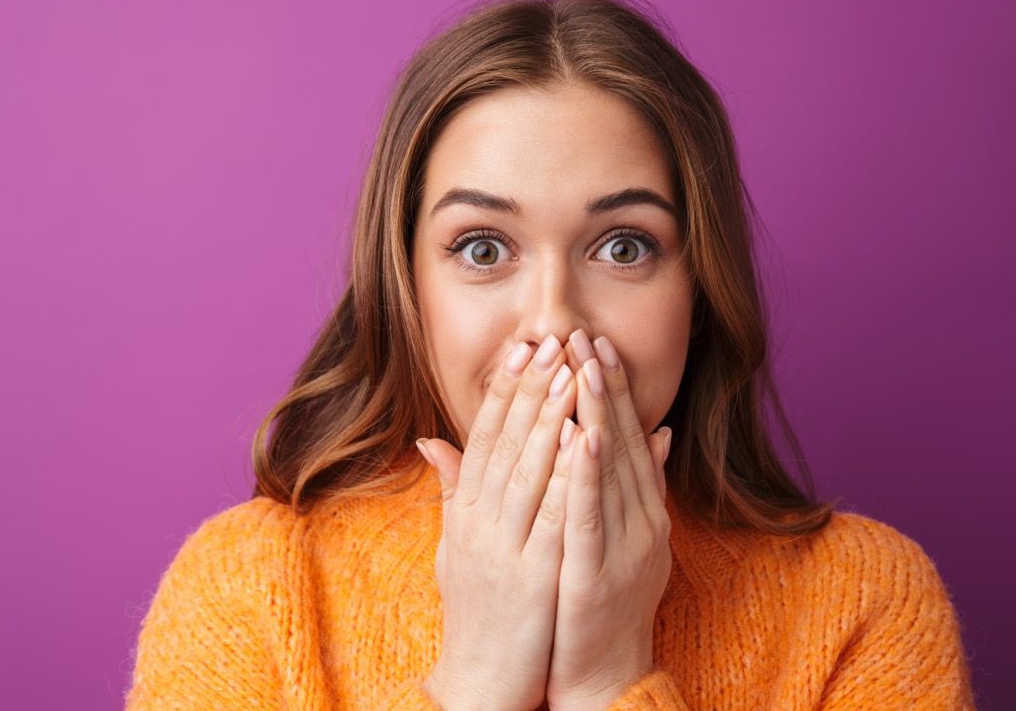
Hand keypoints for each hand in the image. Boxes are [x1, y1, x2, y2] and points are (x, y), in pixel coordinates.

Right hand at [417, 333, 579, 710]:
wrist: (480, 680)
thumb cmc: (476, 610)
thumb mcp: (455, 545)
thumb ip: (452, 490)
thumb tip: (431, 440)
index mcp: (465, 513)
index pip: (484, 437)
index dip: (505, 390)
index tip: (523, 348)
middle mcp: (478, 523)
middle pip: (505, 442)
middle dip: (531, 387)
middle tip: (551, 338)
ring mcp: (503, 549)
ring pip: (527, 470)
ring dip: (550, 416)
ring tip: (571, 372)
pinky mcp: (532, 576)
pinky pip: (553, 517)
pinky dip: (567, 476)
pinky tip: (583, 441)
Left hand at [545, 332, 672, 710]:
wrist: (601, 671)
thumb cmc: (602, 598)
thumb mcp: (625, 534)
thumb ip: (641, 484)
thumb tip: (659, 431)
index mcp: (645, 510)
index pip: (629, 437)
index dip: (615, 389)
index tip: (596, 344)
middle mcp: (643, 521)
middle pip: (624, 442)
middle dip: (605, 386)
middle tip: (587, 335)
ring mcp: (626, 546)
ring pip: (612, 470)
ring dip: (600, 414)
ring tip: (585, 367)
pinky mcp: (600, 571)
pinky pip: (593, 515)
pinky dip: (589, 475)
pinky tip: (583, 437)